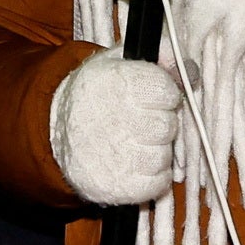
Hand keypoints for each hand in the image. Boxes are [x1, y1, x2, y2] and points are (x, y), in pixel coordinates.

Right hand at [48, 56, 180, 203]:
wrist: (56, 132)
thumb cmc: (97, 94)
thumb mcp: (120, 61)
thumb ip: (159, 57)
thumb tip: (188, 70)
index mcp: (116, 83)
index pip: (166, 90)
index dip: (164, 93)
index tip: (151, 95)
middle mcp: (114, 120)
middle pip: (167, 126)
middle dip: (161, 123)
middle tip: (143, 121)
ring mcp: (115, 157)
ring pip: (163, 157)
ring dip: (156, 151)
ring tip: (136, 143)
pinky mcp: (116, 187)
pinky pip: (157, 184)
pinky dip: (153, 177)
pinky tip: (135, 164)